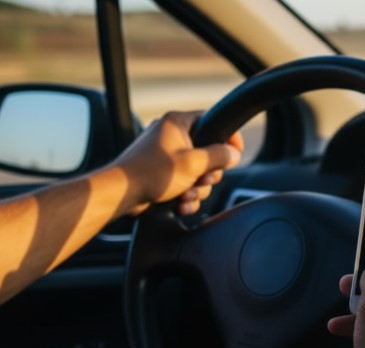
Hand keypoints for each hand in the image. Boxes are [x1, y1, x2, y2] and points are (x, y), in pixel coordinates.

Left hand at [111, 110, 243, 215]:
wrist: (121, 194)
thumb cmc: (151, 173)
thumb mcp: (194, 163)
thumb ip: (219, 156)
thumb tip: (234, 153)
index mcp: (178, 123)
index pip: (212, 121)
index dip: (228, 137)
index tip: (236, 153)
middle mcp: (172, 136)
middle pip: (208, 153)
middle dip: (208, 174)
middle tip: (202, 180)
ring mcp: (166, 156)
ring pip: (198, 172)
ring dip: (197, 188)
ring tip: (186, 195)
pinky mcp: (162, 174)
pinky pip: (185, 183)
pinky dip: (186, 195)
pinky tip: (179, 203)